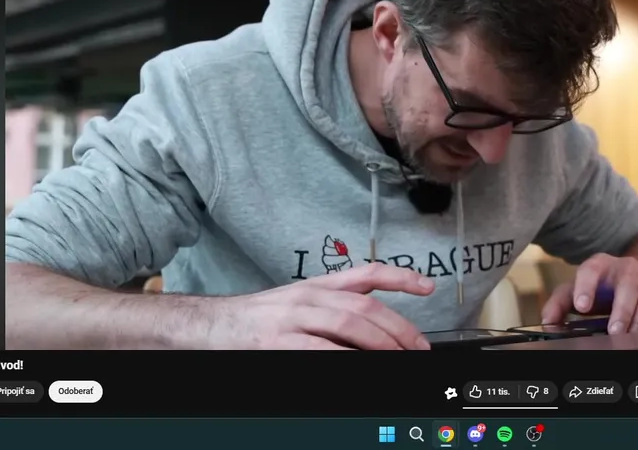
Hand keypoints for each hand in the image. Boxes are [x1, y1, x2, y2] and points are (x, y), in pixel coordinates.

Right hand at [211, 264, 435, 349]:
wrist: (209, 326)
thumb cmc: (256, 321)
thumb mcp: (298, 304)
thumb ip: (334, 310)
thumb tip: (373, 331)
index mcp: (316, 286)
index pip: (366, 274)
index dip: (400, 277)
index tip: (428, 286)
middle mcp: (309, 296)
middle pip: (366, 306)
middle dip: (399, 329)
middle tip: (418, 348)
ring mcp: (293, 317)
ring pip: (349, 324)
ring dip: (380, 343)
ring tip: (398, 358)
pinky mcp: (277, 341)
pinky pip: (321, 349)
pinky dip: (345, 358)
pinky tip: (359, 365)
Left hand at [540, 253, 637, 333]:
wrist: (633, 271)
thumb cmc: (602, 286)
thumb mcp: (578, 291)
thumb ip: (560, 304)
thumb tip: (548, 321)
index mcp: (599, 266)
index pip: (591, 269)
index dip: (586, 286)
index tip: (582, 306)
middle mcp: (625, 268)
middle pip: (626, 283)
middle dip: (622, 308)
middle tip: (614, 331)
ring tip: (635, 332)